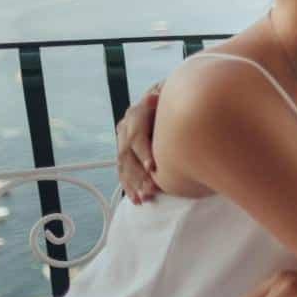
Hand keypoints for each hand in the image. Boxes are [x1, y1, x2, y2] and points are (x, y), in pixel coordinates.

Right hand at [115, 82, 161, 203]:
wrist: (165, 101)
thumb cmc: (173, 100)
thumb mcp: (170, 96)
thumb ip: (161, 100)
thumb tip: (153, 98)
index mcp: (135, 115)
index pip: (135, 135)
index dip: (143, 152)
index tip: (152, 167)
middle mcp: (125, 128)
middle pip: (127, 154)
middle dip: (139, 174)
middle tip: (152, 189)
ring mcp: (123, 142)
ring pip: (124, 166)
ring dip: (134, 184)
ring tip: (146, 198)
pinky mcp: (125, 155)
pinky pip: (123, 173)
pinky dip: (130, 187)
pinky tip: (137, 200)